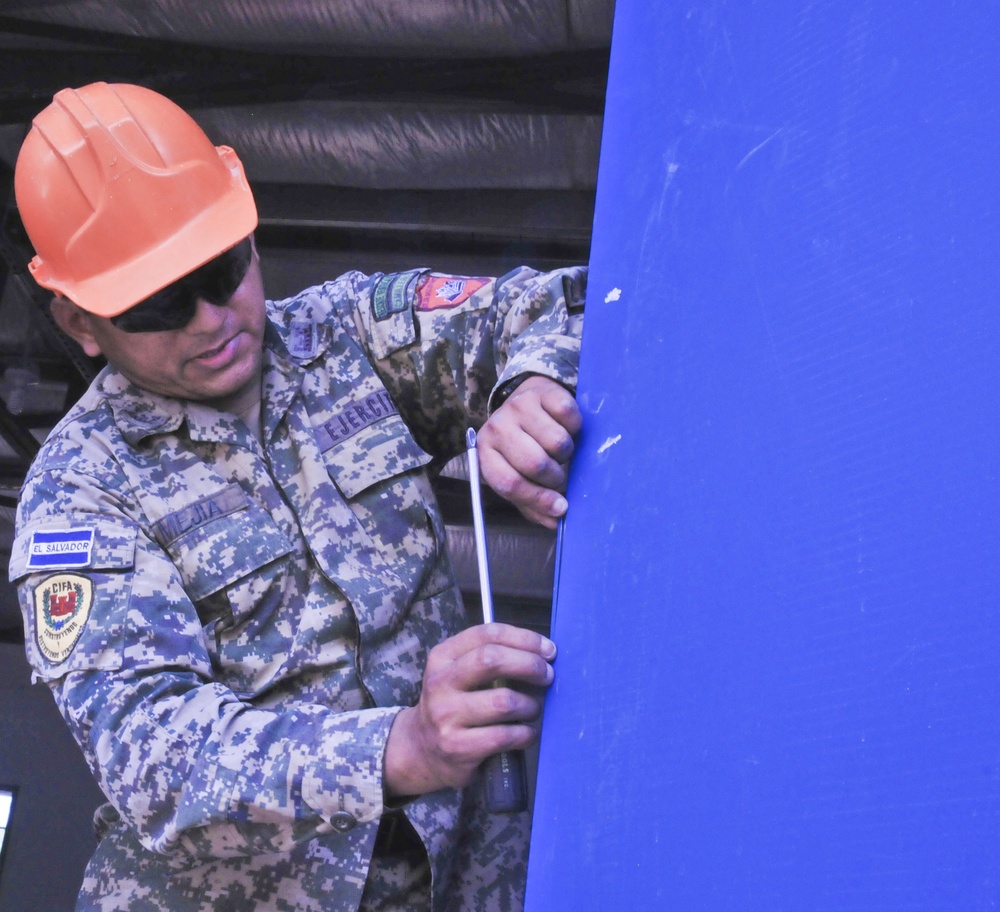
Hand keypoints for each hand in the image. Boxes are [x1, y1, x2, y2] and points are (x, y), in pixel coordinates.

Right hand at [383, 623, 555, 797]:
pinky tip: (527, 732)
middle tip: (548, 676)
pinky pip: (505, 736)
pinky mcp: (457, 747)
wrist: (420, 751)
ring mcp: (446, 716)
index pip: (487, 634)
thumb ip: (490, 658)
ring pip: (503, 701)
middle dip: (530, 665)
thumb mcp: (458, 674)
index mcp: (442, 657)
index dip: (524, 638)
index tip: (548, 649)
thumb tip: (543, 652)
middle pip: (492, 660)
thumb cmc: (453, 705)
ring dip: (530, 705)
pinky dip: (526, 733)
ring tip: (533, 709)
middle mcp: (440, 683)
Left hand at [476, 375, 581, 528]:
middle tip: (560, 474)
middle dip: (555, 476)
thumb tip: (555, 522)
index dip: (537, 499)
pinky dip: (575, 427)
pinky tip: (566, 427)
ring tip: (559, 450)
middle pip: (534, 463)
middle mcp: (497, 428)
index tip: (560, 508)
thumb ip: (534, 503)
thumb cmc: (526, 446)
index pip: (509, 483)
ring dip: (566, 452)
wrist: (531, 400)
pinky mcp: (541, 392)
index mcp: (486, 454)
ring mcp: (518, 407)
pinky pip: (569, 417)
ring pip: (557, 442)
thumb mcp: (522, 476)